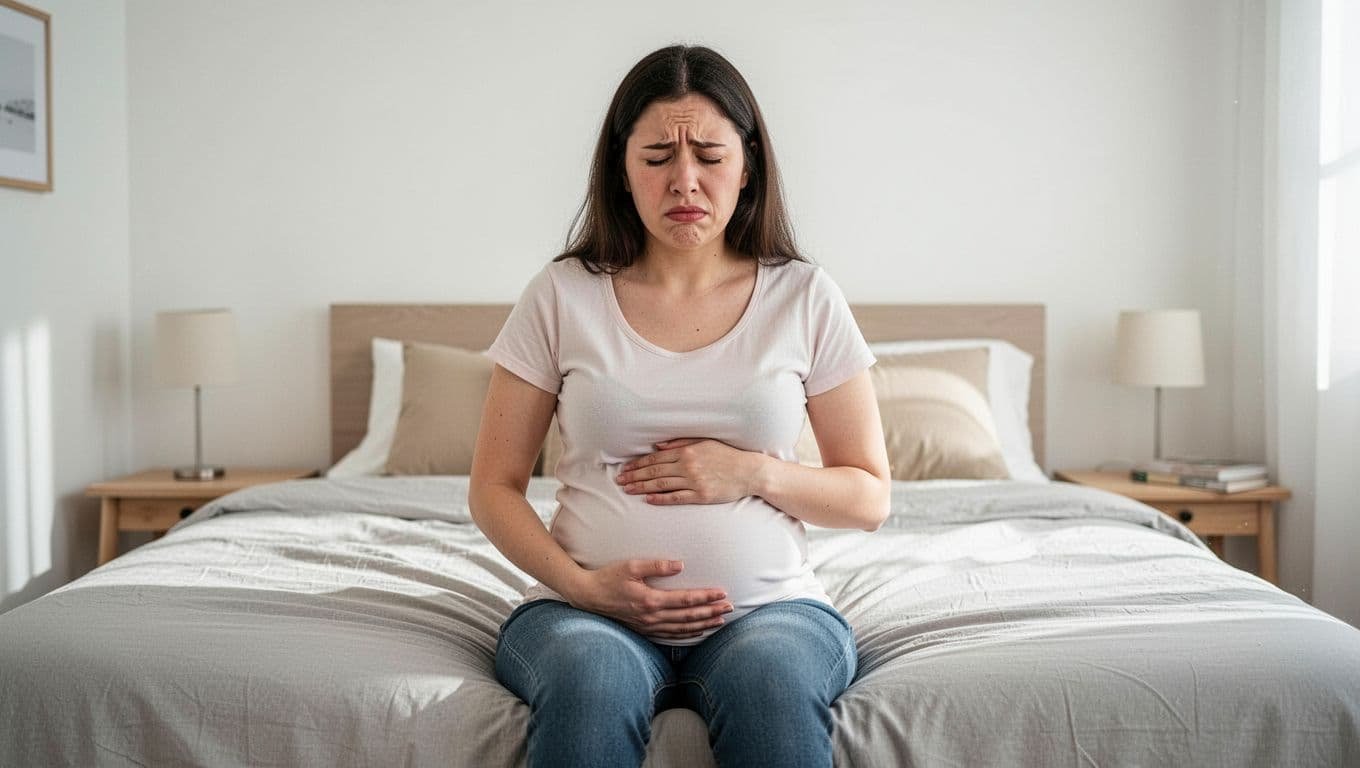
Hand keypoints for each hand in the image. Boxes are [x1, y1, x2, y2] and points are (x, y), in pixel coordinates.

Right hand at [567, 559, 733, 639]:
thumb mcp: (630, 566)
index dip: (705, 597)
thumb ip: (656, 565)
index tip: (722, 593)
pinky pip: (671, 635)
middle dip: (711, 611)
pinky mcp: (645, 630)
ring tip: (721, 620)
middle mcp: (652, 616)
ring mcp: (648, 626)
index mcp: (650, 599)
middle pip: (688, 616)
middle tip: (730, 607)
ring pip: (682, 628)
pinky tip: (699, 630)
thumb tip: (680, 565)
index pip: (685, 600)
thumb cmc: (609, 577)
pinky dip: (687, 634)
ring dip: (703, 624)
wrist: (588, 596)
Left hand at [615, 438, 762, 504]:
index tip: (625, 468)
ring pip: (661, 484)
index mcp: (687, 451)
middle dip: (634, 476)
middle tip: (619, 480)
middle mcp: (687, 465)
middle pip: (654, 470)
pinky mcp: (700, 495)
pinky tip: (648, 499)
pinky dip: (661, 498)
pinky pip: (676, 497)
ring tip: (628, 490)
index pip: (656, 457)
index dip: (638, 463)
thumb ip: (681, 442)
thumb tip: (658, 445)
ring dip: (642, 487)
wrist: (749, 471)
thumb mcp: (704, 442)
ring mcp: (694, 481)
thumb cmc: (727, 455)